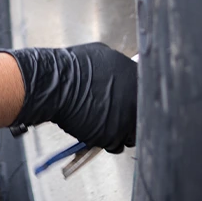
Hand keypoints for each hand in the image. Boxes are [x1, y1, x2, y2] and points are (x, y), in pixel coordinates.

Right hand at [9, 43, 136, 151]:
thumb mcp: (103, 56)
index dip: (135, 100)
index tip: (128, 102)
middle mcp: (136, 99)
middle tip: (116, 115)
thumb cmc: (72, 69)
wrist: (55, 85)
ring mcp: (126, 118)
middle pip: (141, 115)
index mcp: (136, 77)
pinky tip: (97, 131)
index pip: (146, 94)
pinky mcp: (113, 136)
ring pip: (132, 133)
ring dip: (120, 132)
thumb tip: (120, 74)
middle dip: (130, 117)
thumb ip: (119, 69)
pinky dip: (107, 142)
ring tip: (104, 123)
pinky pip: (116, 144)